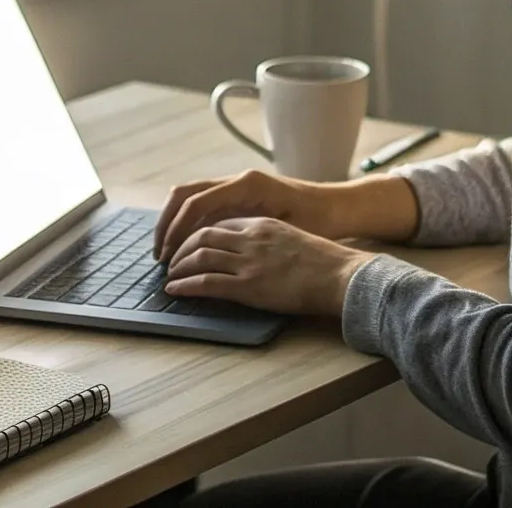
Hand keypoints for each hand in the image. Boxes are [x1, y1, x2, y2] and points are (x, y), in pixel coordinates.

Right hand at [153, 170, 337, 261]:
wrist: (337, 207)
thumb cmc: (317, 221)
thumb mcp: (283, 230)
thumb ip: (247, 234)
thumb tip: (209, 248)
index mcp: (246, 186)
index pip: (195, 203)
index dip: (175, 229)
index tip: (166, 255)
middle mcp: (236, 181)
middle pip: (184, 194)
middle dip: (166, 224)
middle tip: (159, 255)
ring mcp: (235, 186)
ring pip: (190, 198)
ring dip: (174, 223)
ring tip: (167, 253)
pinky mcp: (237, 196)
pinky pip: (203, 205)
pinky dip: (188, 224)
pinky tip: (186, 247)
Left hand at [162, 217, 374, 315]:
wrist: (341, 276)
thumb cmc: (325, 263)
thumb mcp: (293, 237)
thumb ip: (270, 240)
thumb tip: (255, 253)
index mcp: (262, 224)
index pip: (219, 222)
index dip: (197, 232)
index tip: (188, 244)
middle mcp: (251, 238)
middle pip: (202, 235)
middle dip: (180, 247)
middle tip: (170, 260)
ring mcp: (248, 261)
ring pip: (199, 256)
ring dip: (179, 266)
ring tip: (170, 276)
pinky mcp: (249, 286)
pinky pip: (206, 282)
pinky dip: (186, 285)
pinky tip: (176, 290)